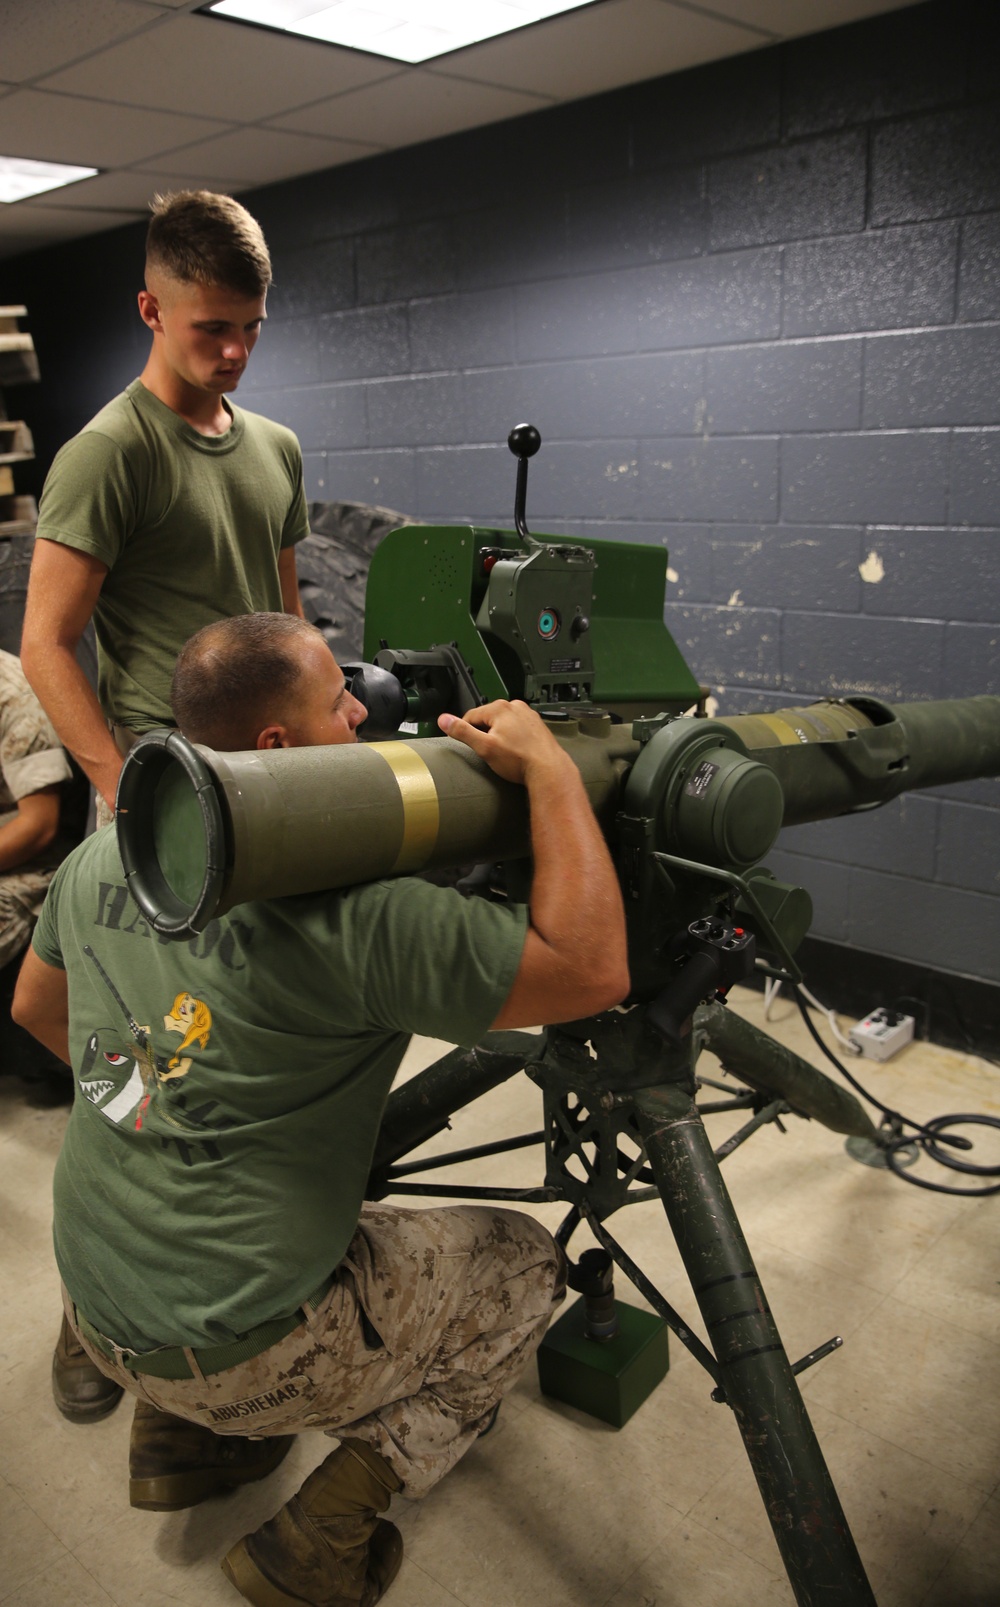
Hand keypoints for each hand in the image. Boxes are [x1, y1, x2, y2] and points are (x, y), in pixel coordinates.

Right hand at [438, 700, 570, 786]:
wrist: (548, 770)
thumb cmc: (520, 760)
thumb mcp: (484, 747)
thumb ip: (462, 732)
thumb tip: (444, 720)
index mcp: (500, 708)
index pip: (471, 716)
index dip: (465, 731)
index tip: (466, 744)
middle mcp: (515, 707)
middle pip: (488, 719)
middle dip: (485, 734)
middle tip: (488, 752)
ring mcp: (528, 716)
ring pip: (503, 724)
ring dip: (499, 736)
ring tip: (504, 754)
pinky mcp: (536, 726)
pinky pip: (517, 729)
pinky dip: (513, 738)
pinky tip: (515, 752)